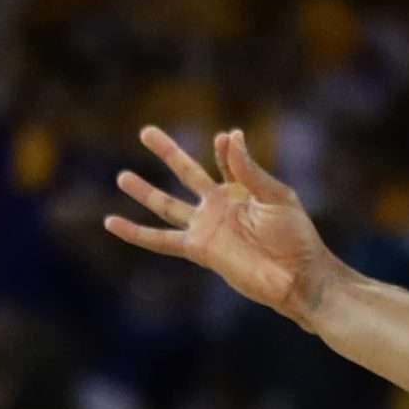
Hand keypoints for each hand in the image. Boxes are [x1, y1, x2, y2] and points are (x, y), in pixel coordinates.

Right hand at [109, 128, 335, 323]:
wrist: (297, 276)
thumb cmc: (296, 237)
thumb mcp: (276, 196)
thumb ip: (249, 170)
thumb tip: (229, 134)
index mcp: (243, 191)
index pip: (227, 161)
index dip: (225, 150)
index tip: (225, 138)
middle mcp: (221, 206)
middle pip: (186, 172)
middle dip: (168, 152)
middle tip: (146, 131)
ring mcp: (207, 227)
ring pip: (167, 205)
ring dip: (144, 191)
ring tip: (121, 176)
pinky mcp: (198, 249)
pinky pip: (160, 240)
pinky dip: (135, 233)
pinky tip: (111, 222)